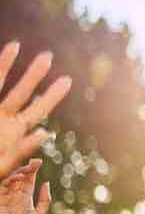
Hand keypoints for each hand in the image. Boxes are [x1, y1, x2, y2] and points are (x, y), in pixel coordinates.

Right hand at [0, 43, 71, 176]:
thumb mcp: (3, 168)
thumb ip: (23, 152)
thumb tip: (45, 132)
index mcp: (15, 133)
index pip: (37, 110)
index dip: (51, 96)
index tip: (68, 80)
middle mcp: (2, 120)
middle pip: (19, 93)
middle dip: (32, 75)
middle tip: (47, 55)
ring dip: (5, 65)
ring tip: (15, 45)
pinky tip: (4, 53)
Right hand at [0, 159, 50, 213]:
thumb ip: (45, 199)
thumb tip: (47, 183)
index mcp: (23, 198)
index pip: (28, 180)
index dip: (32, 170)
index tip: (38, 161)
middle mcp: (13, 195)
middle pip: (19, 177)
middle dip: (27, 167)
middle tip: (35, 161)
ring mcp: (5, 196)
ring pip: (11, 179)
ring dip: (20, 171)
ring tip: (29, 167)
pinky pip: (2, 186)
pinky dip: (10, 179)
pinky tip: (19, 176)